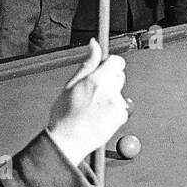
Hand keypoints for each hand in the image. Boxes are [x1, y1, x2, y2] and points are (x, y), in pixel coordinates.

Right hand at [46, 40, 127, 164]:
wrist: (68, 141)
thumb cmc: (65, 114)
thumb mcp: (71, 84)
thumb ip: (87, 63)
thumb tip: (94, 44)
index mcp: (97, 80)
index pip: (117, 61)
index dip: (110, 64)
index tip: (104, 68)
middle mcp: (110, 91)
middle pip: (119, 76)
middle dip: (110, 79)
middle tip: (94, 91)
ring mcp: (117, 105)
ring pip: (119, 92)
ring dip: (111, 96)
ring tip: (94, 107)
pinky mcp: (121, 117)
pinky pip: (121, 107)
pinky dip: (113, 109)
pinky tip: (99, 116)